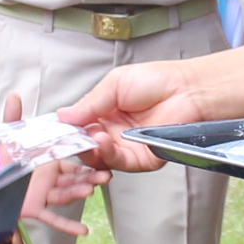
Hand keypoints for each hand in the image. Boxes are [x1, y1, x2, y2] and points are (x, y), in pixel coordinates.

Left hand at [0, 94, 96, 239]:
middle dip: (90, 178)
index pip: (72, 161)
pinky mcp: (34, 209)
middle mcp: (49, 179)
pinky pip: (53, 218)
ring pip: (65, 194)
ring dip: (79, 193)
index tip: (102, 157)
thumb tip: (14, 94)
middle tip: (105, 176)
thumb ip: (13, 119)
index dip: (86, 161)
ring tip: (90, 191)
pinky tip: (83, 232)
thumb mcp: (7, 139)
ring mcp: (43, 195)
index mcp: (48, 163)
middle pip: (74, 179)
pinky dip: (67, 226)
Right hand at [62, 59, 208, 172]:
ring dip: (91, 150)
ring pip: (99, 158)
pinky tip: (103, 142)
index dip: (67, 130)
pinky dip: (108, 155)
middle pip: (86, 146)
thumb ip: (90, 103)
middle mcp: (113, 133)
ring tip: (91, 136)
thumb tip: (62, 115)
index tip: (56, 130)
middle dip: (76, 143)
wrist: (186, 89)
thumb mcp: (115, 84)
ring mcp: (126, 147)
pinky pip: (119, 163)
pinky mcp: (142, 158)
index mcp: (104, 114)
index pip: (79, 127)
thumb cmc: (157, 81)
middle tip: (69, 137)